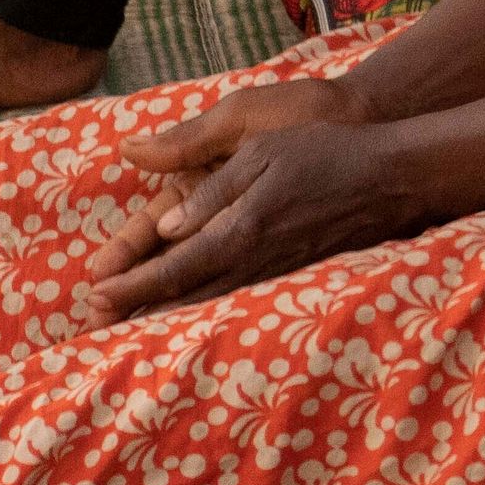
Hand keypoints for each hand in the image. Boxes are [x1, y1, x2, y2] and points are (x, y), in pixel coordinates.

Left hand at [83, 79, 422, 323]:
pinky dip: (202, 315)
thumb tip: (166, 229)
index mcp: (237, 231)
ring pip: (208, 307)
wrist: (390, 176)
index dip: (130, 286)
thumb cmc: (324, 151)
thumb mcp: (260, 151)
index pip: (170, 268)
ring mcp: (272, 275)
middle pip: (182, 299)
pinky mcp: (289, 277)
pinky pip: (235, 303)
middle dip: (136, 314)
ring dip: (164, 321)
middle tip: (94, 330)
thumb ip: (210, 192)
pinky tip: (184, 320)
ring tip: (125, 333)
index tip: (94, 297)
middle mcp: (251, 263)